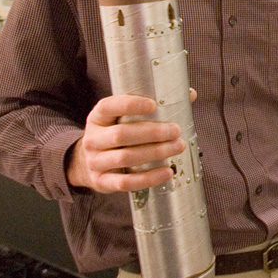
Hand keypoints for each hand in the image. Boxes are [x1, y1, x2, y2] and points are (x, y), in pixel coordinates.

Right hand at [66, 94, 185, 192]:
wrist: (88, 164)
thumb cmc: (116, 135)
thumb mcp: (122, 118)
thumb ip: (152, 105)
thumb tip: (189, 95)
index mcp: (97, 118)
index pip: (108, 107)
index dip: (130, 105)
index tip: (153, 105)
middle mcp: (92, 139)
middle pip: (121, 134)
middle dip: (152, 133)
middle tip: (176, 130)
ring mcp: (95, 162)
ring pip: (125, 158)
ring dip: (155, 153)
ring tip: (178, 147)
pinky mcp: (101, 182)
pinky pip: (126, 182)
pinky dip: (149, 178)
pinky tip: (167, 172)